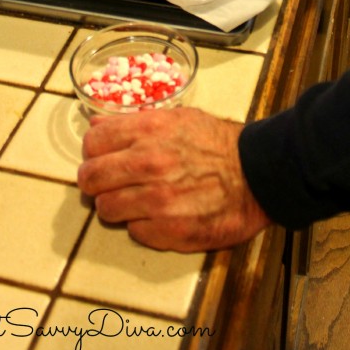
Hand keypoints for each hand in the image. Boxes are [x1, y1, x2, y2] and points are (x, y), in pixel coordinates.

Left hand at [77, 107, 270, 251]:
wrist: (259, 173)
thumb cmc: (218, 144)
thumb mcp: (178, 118)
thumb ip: (134, 122)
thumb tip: (96, 124)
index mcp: (148, 131)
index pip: (93, 141)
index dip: (94, 151)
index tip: (102, 157)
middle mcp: (148, 164)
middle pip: (90, 178)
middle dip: (96, 181)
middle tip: (110, 184)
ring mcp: (157, 201)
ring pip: (106, 209)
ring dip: (117, 206)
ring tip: (136, 201)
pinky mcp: (169, 231)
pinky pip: (134, 231)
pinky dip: (142, 225)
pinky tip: (160, 215)